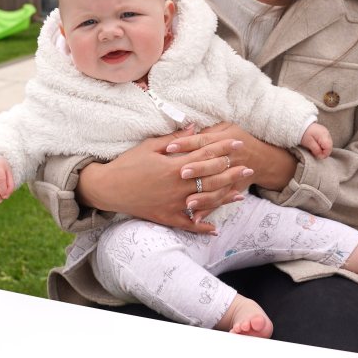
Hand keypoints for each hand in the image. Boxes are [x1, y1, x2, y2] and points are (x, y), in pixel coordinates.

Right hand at [77, 126, 250, 233]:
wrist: (108, 188)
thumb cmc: (128, 164)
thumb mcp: (150, 146)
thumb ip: (175, 138)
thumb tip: (195, 128)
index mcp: (174, 166)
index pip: (205, 155)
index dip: (223, 148)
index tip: (238, 144)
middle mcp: (177, 186)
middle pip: (211, 179)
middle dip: (232, 173)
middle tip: (249, 168)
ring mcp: (173, 204)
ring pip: (205, 201)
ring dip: (224, 198)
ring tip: (241, 195)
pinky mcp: (166, 217)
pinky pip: (187, 224)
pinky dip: (201, 227)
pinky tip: (214, 229)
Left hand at [166, 122, 296, 202]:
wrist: (263, 159)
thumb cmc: (238, 140)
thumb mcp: (226, 128)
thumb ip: (208, 132)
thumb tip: (188, 130)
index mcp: (225, 139)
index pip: (204, 141)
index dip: (187, 143)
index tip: (170, 147)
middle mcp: (231, 158)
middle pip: (212, 163)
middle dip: (197, 168)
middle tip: (181, 173)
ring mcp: (233, 176)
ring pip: (218, 186)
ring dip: (203, 196)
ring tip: (187, 202)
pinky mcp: (233, 190)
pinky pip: (220, 201)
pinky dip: (208, 209)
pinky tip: (195, 217)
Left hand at [300, 122, 332, 158]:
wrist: (301, 124)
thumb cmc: (304, 134)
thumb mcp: (308, 143)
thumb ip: (316, 150)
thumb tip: (320, 156)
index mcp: (324, 136)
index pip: (329, 148)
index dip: (324, 154)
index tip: (317, 156)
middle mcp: (327, 134)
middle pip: (330, 147)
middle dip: (324, 152)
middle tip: (315, 153)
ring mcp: (327, 133)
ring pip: (329, 145)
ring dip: (323, 149)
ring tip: (315, 149)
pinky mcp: (325, 133)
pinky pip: (327, 141)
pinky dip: (323, 145)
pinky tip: (316, 145)